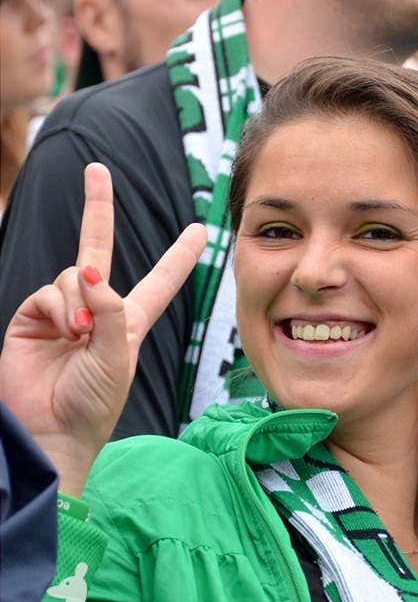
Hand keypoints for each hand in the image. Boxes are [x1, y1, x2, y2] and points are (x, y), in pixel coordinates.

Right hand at [0, 163, 206, 494]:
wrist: (48, 432)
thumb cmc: (92, 405)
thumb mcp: (117, 359)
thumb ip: (110, 312)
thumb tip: (91, 270)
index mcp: (129, 323)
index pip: (160, 281)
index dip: (179, 257)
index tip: (200, 230)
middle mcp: (96, 310)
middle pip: (99, 247)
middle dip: (97, 207)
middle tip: (96, 169)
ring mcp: (62, 312)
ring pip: (75, 273)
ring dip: (80, 300)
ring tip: (79, 337)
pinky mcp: (33, 317)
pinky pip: (49, 290)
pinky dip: (59, 306)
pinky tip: (64, 331)